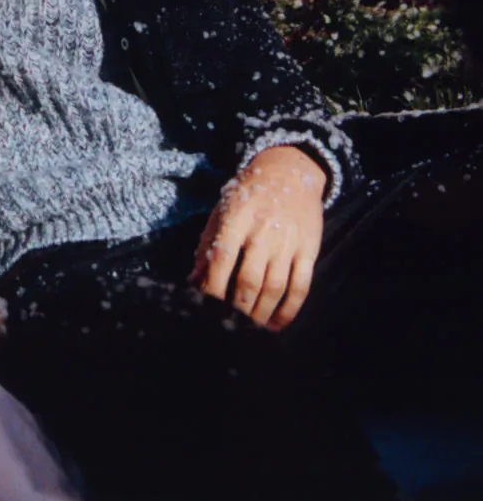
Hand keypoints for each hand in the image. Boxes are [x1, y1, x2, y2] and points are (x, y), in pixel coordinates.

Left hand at [190, 145, 326, 329]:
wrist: (288, 171)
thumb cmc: (246, 194)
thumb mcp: (220, 211)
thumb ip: (206, 245)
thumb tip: (192, 279)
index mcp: (236, 219)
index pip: (222, 258)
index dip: (212, 286)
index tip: (203, 307)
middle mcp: (263, 232)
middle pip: (249, 280)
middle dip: (236, 309)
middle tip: (226, 326)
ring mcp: (288, 242)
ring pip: (275, 288)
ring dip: (260, 313)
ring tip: (248, 330)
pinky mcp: (309, 250)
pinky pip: (301, 286)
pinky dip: (289, 309)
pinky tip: (277, 324)